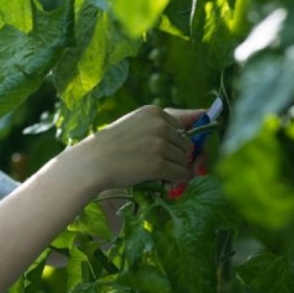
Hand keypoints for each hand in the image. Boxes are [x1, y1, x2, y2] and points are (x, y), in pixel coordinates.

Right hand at [75, 105, 200, 190]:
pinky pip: (181, 174)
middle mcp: (160, 125)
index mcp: (154, 112)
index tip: (164, 151)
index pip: (182, 128)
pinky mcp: (158, 164)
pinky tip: (163, 181)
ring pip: (184, 161)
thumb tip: (201, 116)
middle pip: (187, 144)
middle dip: (177, 156)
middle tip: (160, 164)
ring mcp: (160, 144)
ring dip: (175, 169)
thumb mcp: (134, 123)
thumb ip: (159, 124)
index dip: (175, 143)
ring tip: (155, 172)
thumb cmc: (111, 144)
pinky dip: (176, 180)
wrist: (93, 162)